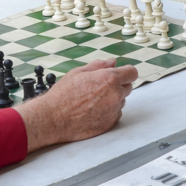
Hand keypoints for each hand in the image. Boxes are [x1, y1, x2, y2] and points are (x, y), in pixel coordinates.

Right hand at [17, 59, 137, 152]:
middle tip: (100, 87)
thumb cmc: (63, 95)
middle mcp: (115, 95)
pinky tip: (93, 110)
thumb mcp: (78, 73)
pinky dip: (109, 111)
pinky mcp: (110, 123)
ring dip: (113, 99)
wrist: (54, 118)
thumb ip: (99, 65)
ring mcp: (114, 111)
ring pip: (121, 101)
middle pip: (128, 87)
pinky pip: (116, 114)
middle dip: (118, 85)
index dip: (126, 72)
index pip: (132, 73)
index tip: (121, 74)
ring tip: (93, 101)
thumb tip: (112, 62)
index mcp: (109, 79)